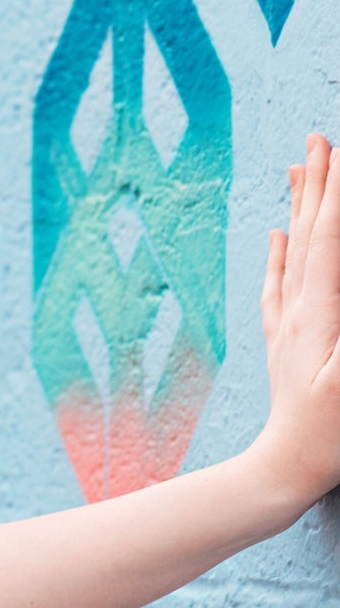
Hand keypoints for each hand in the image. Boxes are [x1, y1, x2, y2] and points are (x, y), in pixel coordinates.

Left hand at [255, 132, 339, 510]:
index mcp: (319, 314)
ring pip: (292, 250)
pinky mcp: (284, 342)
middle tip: (316, 138)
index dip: (338, 195)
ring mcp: (288, 324)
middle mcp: (297, 310)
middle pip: (308, 233)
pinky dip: (280, 253)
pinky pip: (280, 284)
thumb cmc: (329, 434)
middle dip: (317, 184)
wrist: (283, 469)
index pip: (330, 239)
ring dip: (297, 207)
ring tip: (294, 168)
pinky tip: (274, 236)